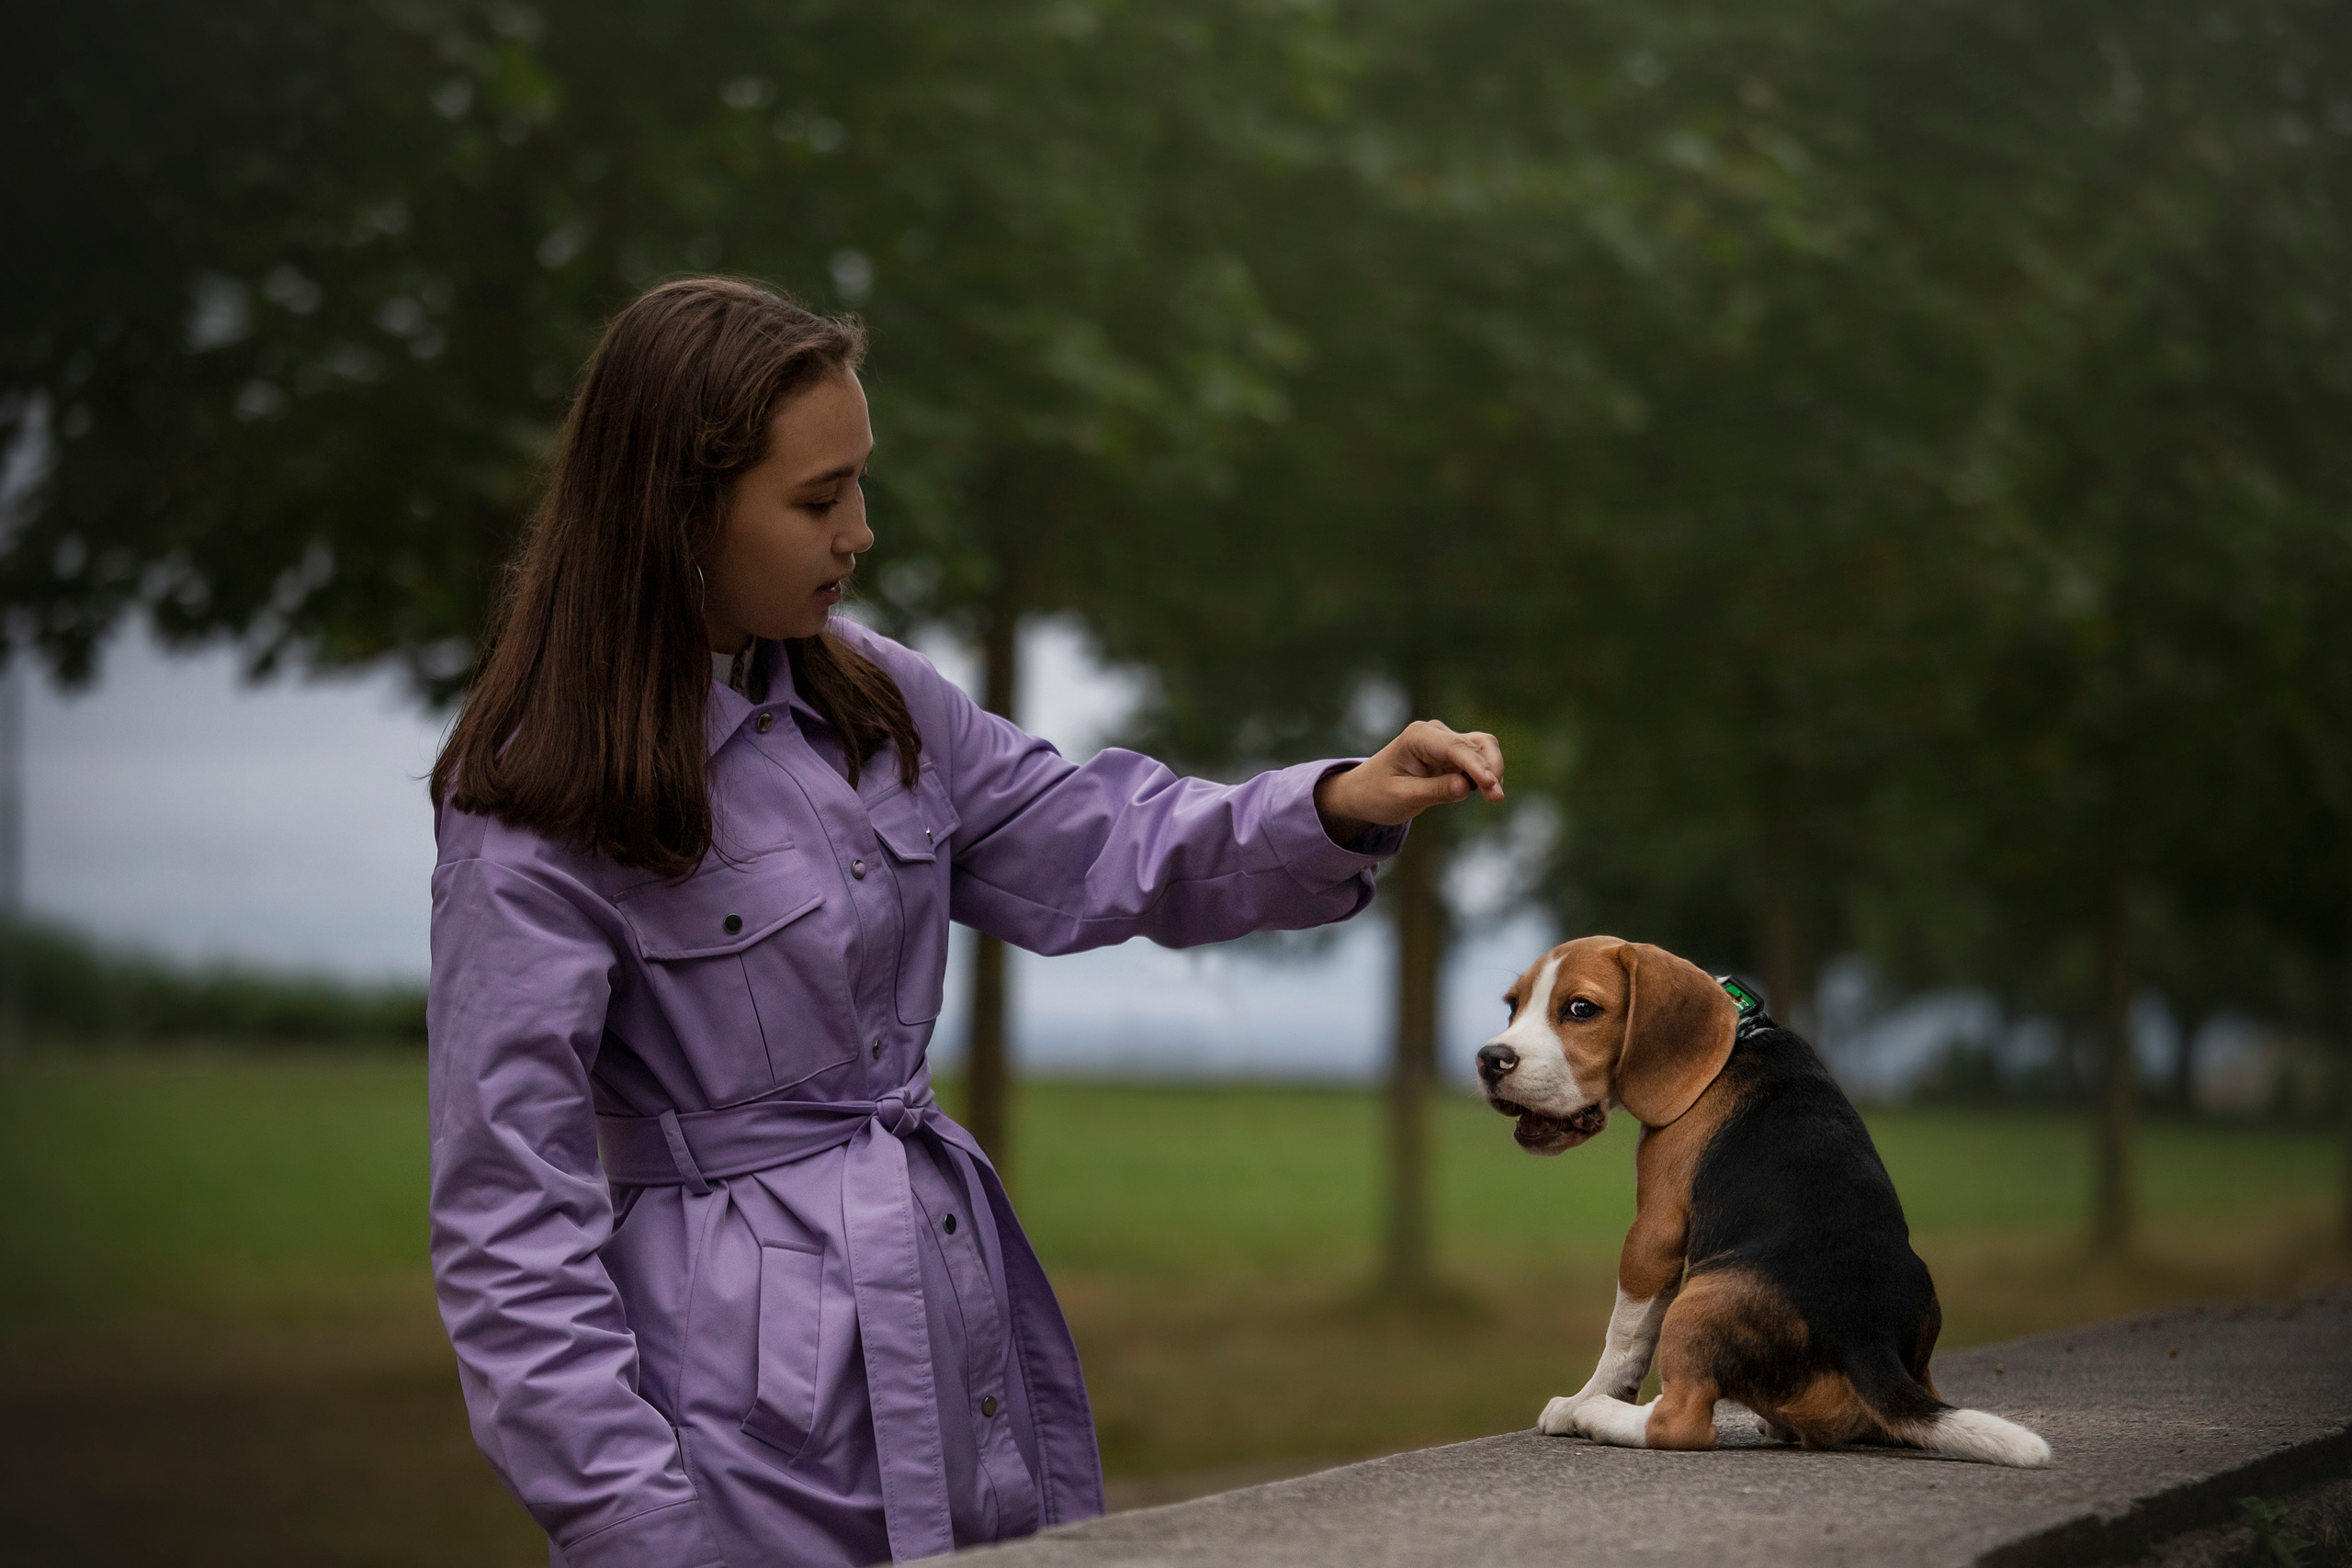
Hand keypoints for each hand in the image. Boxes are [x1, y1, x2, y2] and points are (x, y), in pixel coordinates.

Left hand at [1314, 719, 1504, 837]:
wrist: (1364, 792)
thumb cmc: (1377, 794)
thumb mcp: (1403, 797)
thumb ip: (1435, 791)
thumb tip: (1466, 786)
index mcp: (1417, 736)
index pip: (1455, 748)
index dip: (1476, 766)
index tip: (1490, 785)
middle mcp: (1434, 733)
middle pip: (1477, 744)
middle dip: (1491, 769)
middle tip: (1496, 799)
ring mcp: (1445, 742)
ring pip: (1483, 749)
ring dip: (1492, 771)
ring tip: (1493, 798)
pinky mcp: (1452, 755)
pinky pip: (1478, 760)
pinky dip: (1485, 775)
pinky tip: (1484, 792)